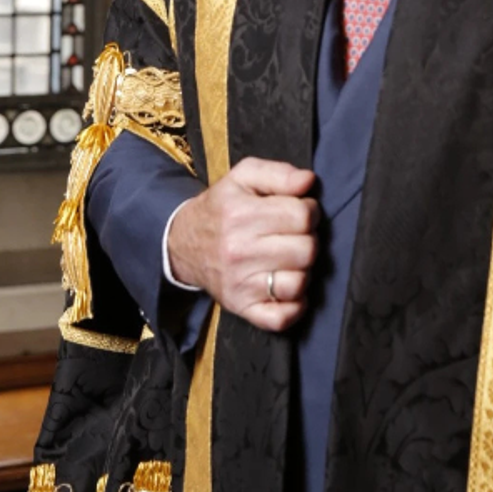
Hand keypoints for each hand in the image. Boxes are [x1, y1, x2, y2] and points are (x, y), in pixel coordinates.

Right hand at [165, 157, 317, 331]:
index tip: (299, 211)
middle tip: (293, 235)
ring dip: (302, 270)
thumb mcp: (244, 177)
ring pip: (299, 283)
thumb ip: (279, 173)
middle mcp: (239, 251)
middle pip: (306, 250)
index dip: (309, 210)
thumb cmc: (223, 208)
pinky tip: (287, 287)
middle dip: (307, 239)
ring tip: (288, 259)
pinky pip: (282, 318)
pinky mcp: (241, 308)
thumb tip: (308, 182)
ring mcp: (240, 284)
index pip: (302, 215)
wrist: (183, 243)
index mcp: (241, 215)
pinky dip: (294, 307)